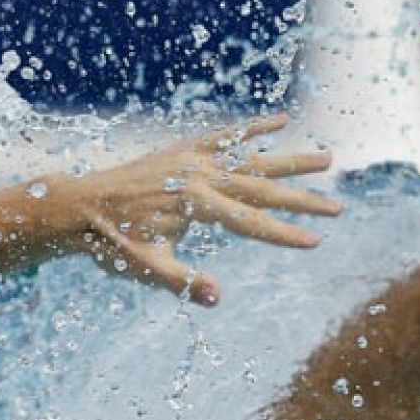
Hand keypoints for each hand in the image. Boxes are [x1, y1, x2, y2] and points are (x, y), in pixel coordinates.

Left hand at [39, 114, 341, 305]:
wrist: (80, 205)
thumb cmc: (113, 242)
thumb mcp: (147, 268)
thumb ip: (184, 282)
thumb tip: (218, 298)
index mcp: (194, 204)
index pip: (252, 223)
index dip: (285, 234)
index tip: (317, 241)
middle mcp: (199, 175)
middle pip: (262, 189)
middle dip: (303, 200)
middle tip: (339, 207)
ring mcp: (192, 159)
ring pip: (252, 158)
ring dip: (291, 160)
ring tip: (329, 159)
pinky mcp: (184, 149)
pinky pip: (225, 135)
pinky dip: (253, 128)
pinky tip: (282, 121)